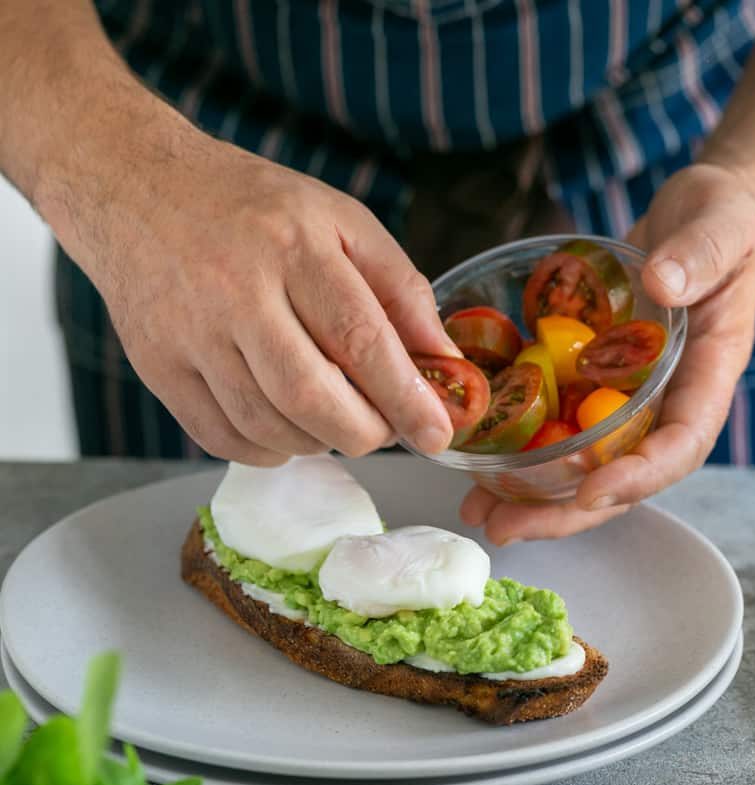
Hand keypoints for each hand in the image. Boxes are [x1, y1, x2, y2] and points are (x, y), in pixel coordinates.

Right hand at [71, 125, 457, 464]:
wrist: (139, 190)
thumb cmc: (254, 210)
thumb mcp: (340, 221)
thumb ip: (399, 287)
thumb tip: (443, 361)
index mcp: (292, 246)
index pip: (360, 338)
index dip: (405, 397)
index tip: (436, 434)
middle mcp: (236, 291)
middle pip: (310, 396)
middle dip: (363, 432)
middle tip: (383, 431)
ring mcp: (190, 334)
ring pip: (267, 425)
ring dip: (317, 442)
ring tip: (334, 420)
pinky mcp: (158, 367)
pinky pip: (222, 439)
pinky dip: (268, 451)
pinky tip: (286, 429)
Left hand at [461, 162, 754, 542]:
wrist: (696, 221)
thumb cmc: (724, 222)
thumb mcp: (722, 226)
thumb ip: (703, 254)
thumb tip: (665, 283)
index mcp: (704, 378)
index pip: (680, 445)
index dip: (638, 476)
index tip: (592, 491)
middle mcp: (660, 402)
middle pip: (618, 477)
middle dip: (563, 511)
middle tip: (505, 528)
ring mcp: (620, 396)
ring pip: (580, 463)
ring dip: (529, 495)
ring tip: (477, 512)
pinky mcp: (586, 380)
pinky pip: (554, 422)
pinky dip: (516, 447)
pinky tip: (472, 462)